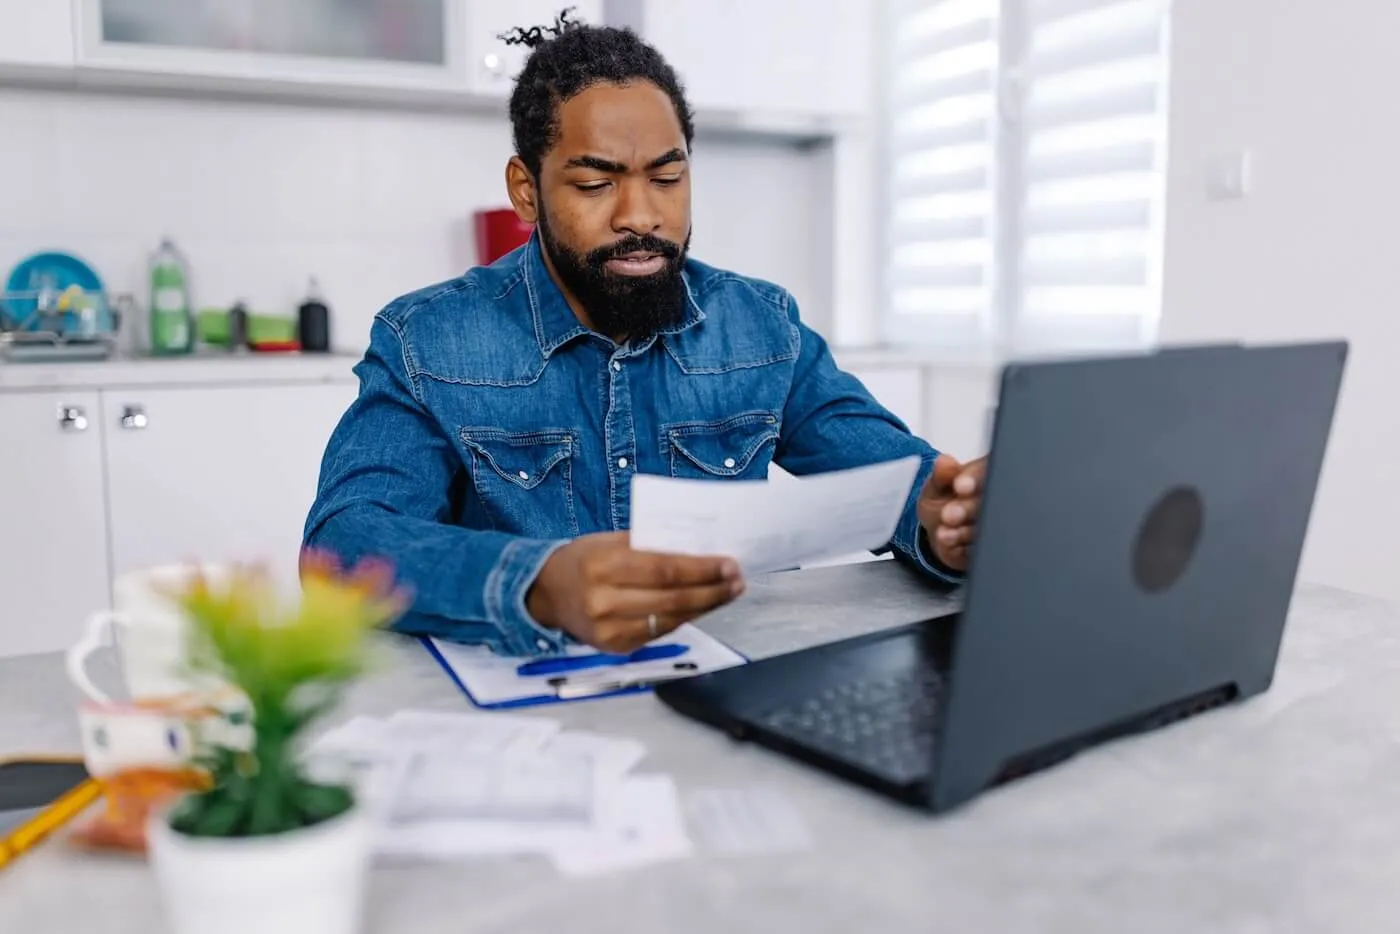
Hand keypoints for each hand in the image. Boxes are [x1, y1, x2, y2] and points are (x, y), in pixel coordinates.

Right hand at [525, 531, 744, 652]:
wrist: (546, 594)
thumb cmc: (583, 560)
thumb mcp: (609, 541)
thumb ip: (649, 546)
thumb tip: (698, 550)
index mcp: (602, 566)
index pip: (663, 569)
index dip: (701, 569)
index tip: (728, 564)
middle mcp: (604, 601)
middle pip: (672, 598)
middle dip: (711, 590)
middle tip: (736, 581)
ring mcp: (609, 630)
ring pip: (670, 620)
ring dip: (705, 607)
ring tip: (727, 593)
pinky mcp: (615, 648)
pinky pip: (660, 633)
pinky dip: (684, 619)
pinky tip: (701, 608)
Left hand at [916, 454, 987, 571]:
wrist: (942, 534)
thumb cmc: (943, 502)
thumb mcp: (936, 486)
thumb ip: (940, 475)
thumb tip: (943, 462)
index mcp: (988, 475)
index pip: (988, 472)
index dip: (974, 479)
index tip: (960, 486)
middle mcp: (998, 499)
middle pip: (992, 503)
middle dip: (968, 509)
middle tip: (949, 514)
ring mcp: (998, 525)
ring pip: (987, 529)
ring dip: (964, 532)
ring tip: (944, 533)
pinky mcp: (992, 548)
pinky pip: (981, 549)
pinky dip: (964, 549)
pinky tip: (951, 545)